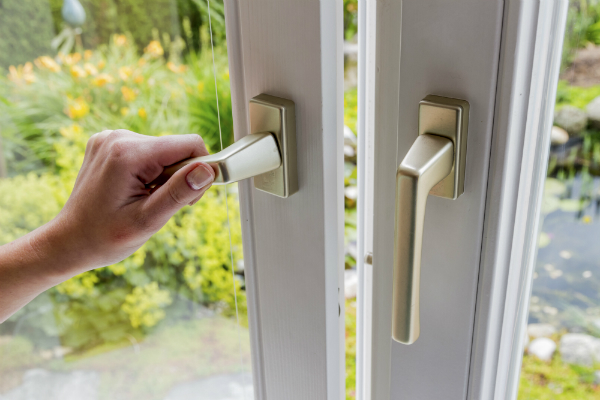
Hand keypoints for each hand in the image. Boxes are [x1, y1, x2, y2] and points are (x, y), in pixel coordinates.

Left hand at [50, 129, 215, 273]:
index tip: (191, 198)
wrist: (69, 241)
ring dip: (164, 176)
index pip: (190, 144)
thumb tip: (209, 170)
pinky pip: (147, 151)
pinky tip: (134, 191)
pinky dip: (149, 172)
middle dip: (179, 177)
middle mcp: (119, 137)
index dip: (200, 170)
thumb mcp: (148, 221)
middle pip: (176, 148)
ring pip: (163, 151)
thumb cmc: (105, 237)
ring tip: (143, 200)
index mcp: (128, 153)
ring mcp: (111, 137)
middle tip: (159, 205)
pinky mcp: (109, 143)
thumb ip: (179, 193)